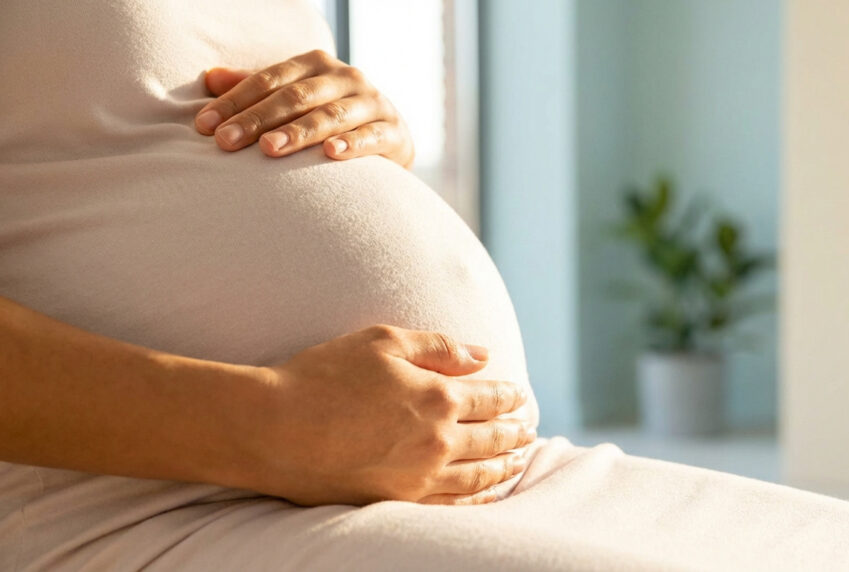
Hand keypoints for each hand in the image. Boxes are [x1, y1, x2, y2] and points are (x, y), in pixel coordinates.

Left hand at [194, 50, 414, 167]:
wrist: (390, 139)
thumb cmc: (332, 117)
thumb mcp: (296, 98)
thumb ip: (257, 88)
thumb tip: (209, 77)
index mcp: (316, 64)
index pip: (268, 80)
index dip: (235, 101)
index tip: (205, 126)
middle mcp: (346, 76)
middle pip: (295, 97)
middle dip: (258, 120)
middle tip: (225, 142)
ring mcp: (372, 102)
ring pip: (330, 115)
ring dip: (298, 133)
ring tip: (269, 150)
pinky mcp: (394, 131)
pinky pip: (371, 137)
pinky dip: (352, 144)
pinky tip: (331, 154)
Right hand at [248, 325, 535, 506]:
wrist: (272, 427)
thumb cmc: (322, 375)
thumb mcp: (382, 341)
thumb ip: (439, 347)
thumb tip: (482, 355)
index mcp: (438, 396)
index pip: (491, 397)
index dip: (510, 396)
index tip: (520, 395)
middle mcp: (438, 440)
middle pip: (492, 438)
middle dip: (515, 431)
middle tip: (528, 428)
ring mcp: (419, 476)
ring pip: (479, 475)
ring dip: (505, 465)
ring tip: (519, 459)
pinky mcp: (397, 500)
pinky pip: (453, 504)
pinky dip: (479, 498)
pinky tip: (486, 493)